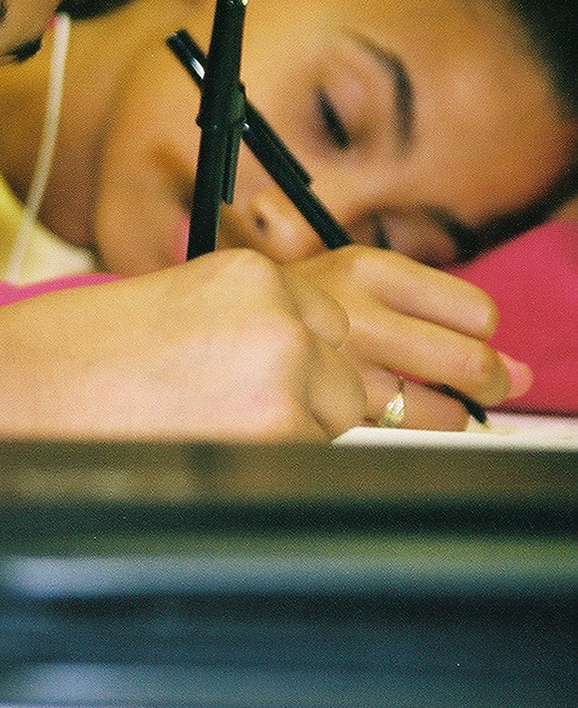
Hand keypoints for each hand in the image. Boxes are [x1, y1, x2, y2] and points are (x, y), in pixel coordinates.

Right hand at [0, 249, 364, 438]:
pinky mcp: (270, 435)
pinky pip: (300, 465)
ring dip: (284, 436)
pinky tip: (196, 455)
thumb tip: (285, 368)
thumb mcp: (166, 305)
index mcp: (250, 275)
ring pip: (328, 424)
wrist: (8, 388)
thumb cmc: (64, 353)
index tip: (248, 378)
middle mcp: (279, 316)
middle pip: (338, 374)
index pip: (321, 324)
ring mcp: (282, 376)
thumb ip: (235, 325)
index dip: (290, 358)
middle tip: (222, 415)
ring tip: (200, 435)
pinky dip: (260, 469)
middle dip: (298, 400)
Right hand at [288, 246, 530, 430]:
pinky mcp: (320, 418)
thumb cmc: (272, 308)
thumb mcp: (340, 280)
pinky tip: (353, 411)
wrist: (184, 335)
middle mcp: (357, 318)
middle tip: (473, 387)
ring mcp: (338, 373)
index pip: (477, 313)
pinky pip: (389, 439)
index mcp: (364, 269)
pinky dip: (384, 434)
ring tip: (407, 401)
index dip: (476, 334)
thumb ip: (425, 312)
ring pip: (439, 414)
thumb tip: (523, 373)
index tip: (458, 338)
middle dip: (486, 383)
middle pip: (471, 364)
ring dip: (440, 416)